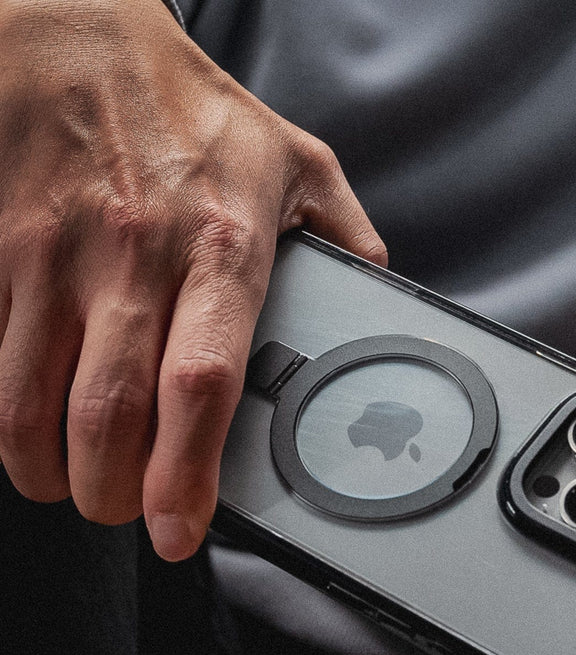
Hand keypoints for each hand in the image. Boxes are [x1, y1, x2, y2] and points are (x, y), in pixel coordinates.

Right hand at [0, 0, 385, 558]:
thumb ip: (348, 241)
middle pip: (110, 414)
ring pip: (30, 399)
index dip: (186, 472)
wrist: (76, 35)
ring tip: (70, 483)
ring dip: (45, 466)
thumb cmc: (191, 110)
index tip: (179, 528)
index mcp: (224, 249)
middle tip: (124, 512)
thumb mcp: (299, 164)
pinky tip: (29, 425)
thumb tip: (381, 300)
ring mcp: (55, 256)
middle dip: (110, 491)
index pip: (204, 383)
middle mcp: (136, 258)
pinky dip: (5, 410)